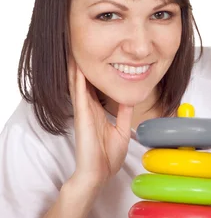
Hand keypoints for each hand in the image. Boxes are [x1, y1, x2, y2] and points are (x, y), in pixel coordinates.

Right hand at [69, 58, 133, 186]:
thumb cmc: (107, 157)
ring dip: (76, 65)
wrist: (98, 174)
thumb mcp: (121, 130)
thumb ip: (123, 113)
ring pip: (78, 82)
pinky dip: (78, 79)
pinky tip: (78, 65)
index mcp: (96, 111)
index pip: (94, 86)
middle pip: (83, 80)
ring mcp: (83, 111)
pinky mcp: (81, 116)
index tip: (97, 53)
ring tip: (74, 46)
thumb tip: (129, 98)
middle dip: (82, 62)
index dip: (94, 69)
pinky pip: (79, 93)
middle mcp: (88, 108)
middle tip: (80, 42)